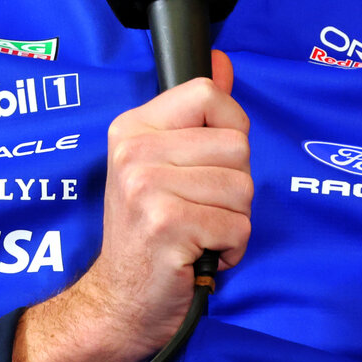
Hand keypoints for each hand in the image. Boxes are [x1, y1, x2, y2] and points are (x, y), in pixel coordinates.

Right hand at [12, 50, 251, 361]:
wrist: (118, 300)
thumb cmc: (147, 232)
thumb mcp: (163, 163)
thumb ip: (197, 113)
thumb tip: (223, 61)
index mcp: (133, 128)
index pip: (208, 94)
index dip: (230, 128)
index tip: (211, 161)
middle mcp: (134, 151)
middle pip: (237, 145)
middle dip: (234, 186)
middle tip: (200, 208)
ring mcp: (147, 187)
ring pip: (243, 188)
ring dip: (233, 221)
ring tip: (199, 232)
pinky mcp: (165, 225)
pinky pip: (237, 226)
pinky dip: (230, 249)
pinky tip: (199, 253)